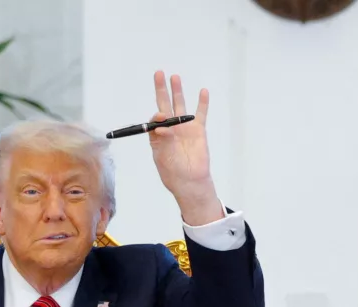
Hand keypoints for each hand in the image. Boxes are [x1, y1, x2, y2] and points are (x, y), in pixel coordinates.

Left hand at [148, 70, 222, 225]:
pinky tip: (202, 92)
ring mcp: (184, 128)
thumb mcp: (162, 157)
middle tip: (159, 73)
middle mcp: (170, 128)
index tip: (161, 117)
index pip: (155, 119)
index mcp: (158, 135)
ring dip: (178, 91)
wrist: (190, 181)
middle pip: (165, 104)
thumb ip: (161, 140)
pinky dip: (202, 103)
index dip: (157, 116)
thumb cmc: (172, 172)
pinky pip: (200, 114)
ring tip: (175, 77)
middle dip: (161, 89)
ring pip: (180, 105)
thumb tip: (161, 124)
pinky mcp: (198, 131)